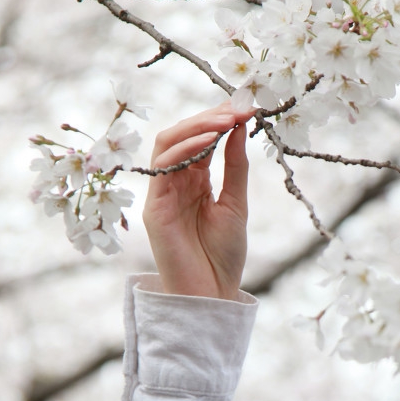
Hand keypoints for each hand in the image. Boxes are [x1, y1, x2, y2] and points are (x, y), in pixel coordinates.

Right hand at [142, 104, 251, 300]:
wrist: (211, 295)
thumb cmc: (223, 256)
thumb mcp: (236, 203)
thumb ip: (235, 166)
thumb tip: (241, 126)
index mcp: (195, 182)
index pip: (201, 139)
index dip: (219, 119)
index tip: (246, 105)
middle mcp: (175, 183)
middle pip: (181, 135)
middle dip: (208, 117)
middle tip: (237, 107)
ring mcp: (161, 194)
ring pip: (167, 144)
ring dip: (196, 127)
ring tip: (226, 120)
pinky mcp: (153, 208)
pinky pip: (162, 168)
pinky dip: (184, 149)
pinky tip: (209, 140)